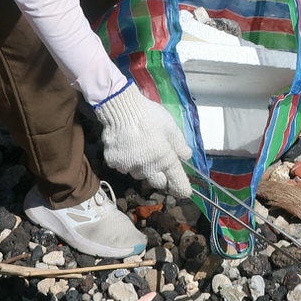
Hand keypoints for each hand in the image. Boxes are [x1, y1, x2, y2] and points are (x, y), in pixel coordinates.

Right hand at [93, 83, 192, 197]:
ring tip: (140, 149)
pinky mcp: (114, 163)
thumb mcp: (171, 127)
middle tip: (159, 161)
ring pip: (139, 173)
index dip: (182, 188)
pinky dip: (126, 160)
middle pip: (157, 181)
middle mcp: (147, 168)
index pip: (177, 181)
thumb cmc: (149, 115)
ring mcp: (129, 167)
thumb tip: (186, 156)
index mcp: (165, 160)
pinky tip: (126, 145)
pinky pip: (123, 166)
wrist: (121, 108)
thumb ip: (180, 144)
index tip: (185, 192)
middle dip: (160, 176)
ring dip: (142, 167)